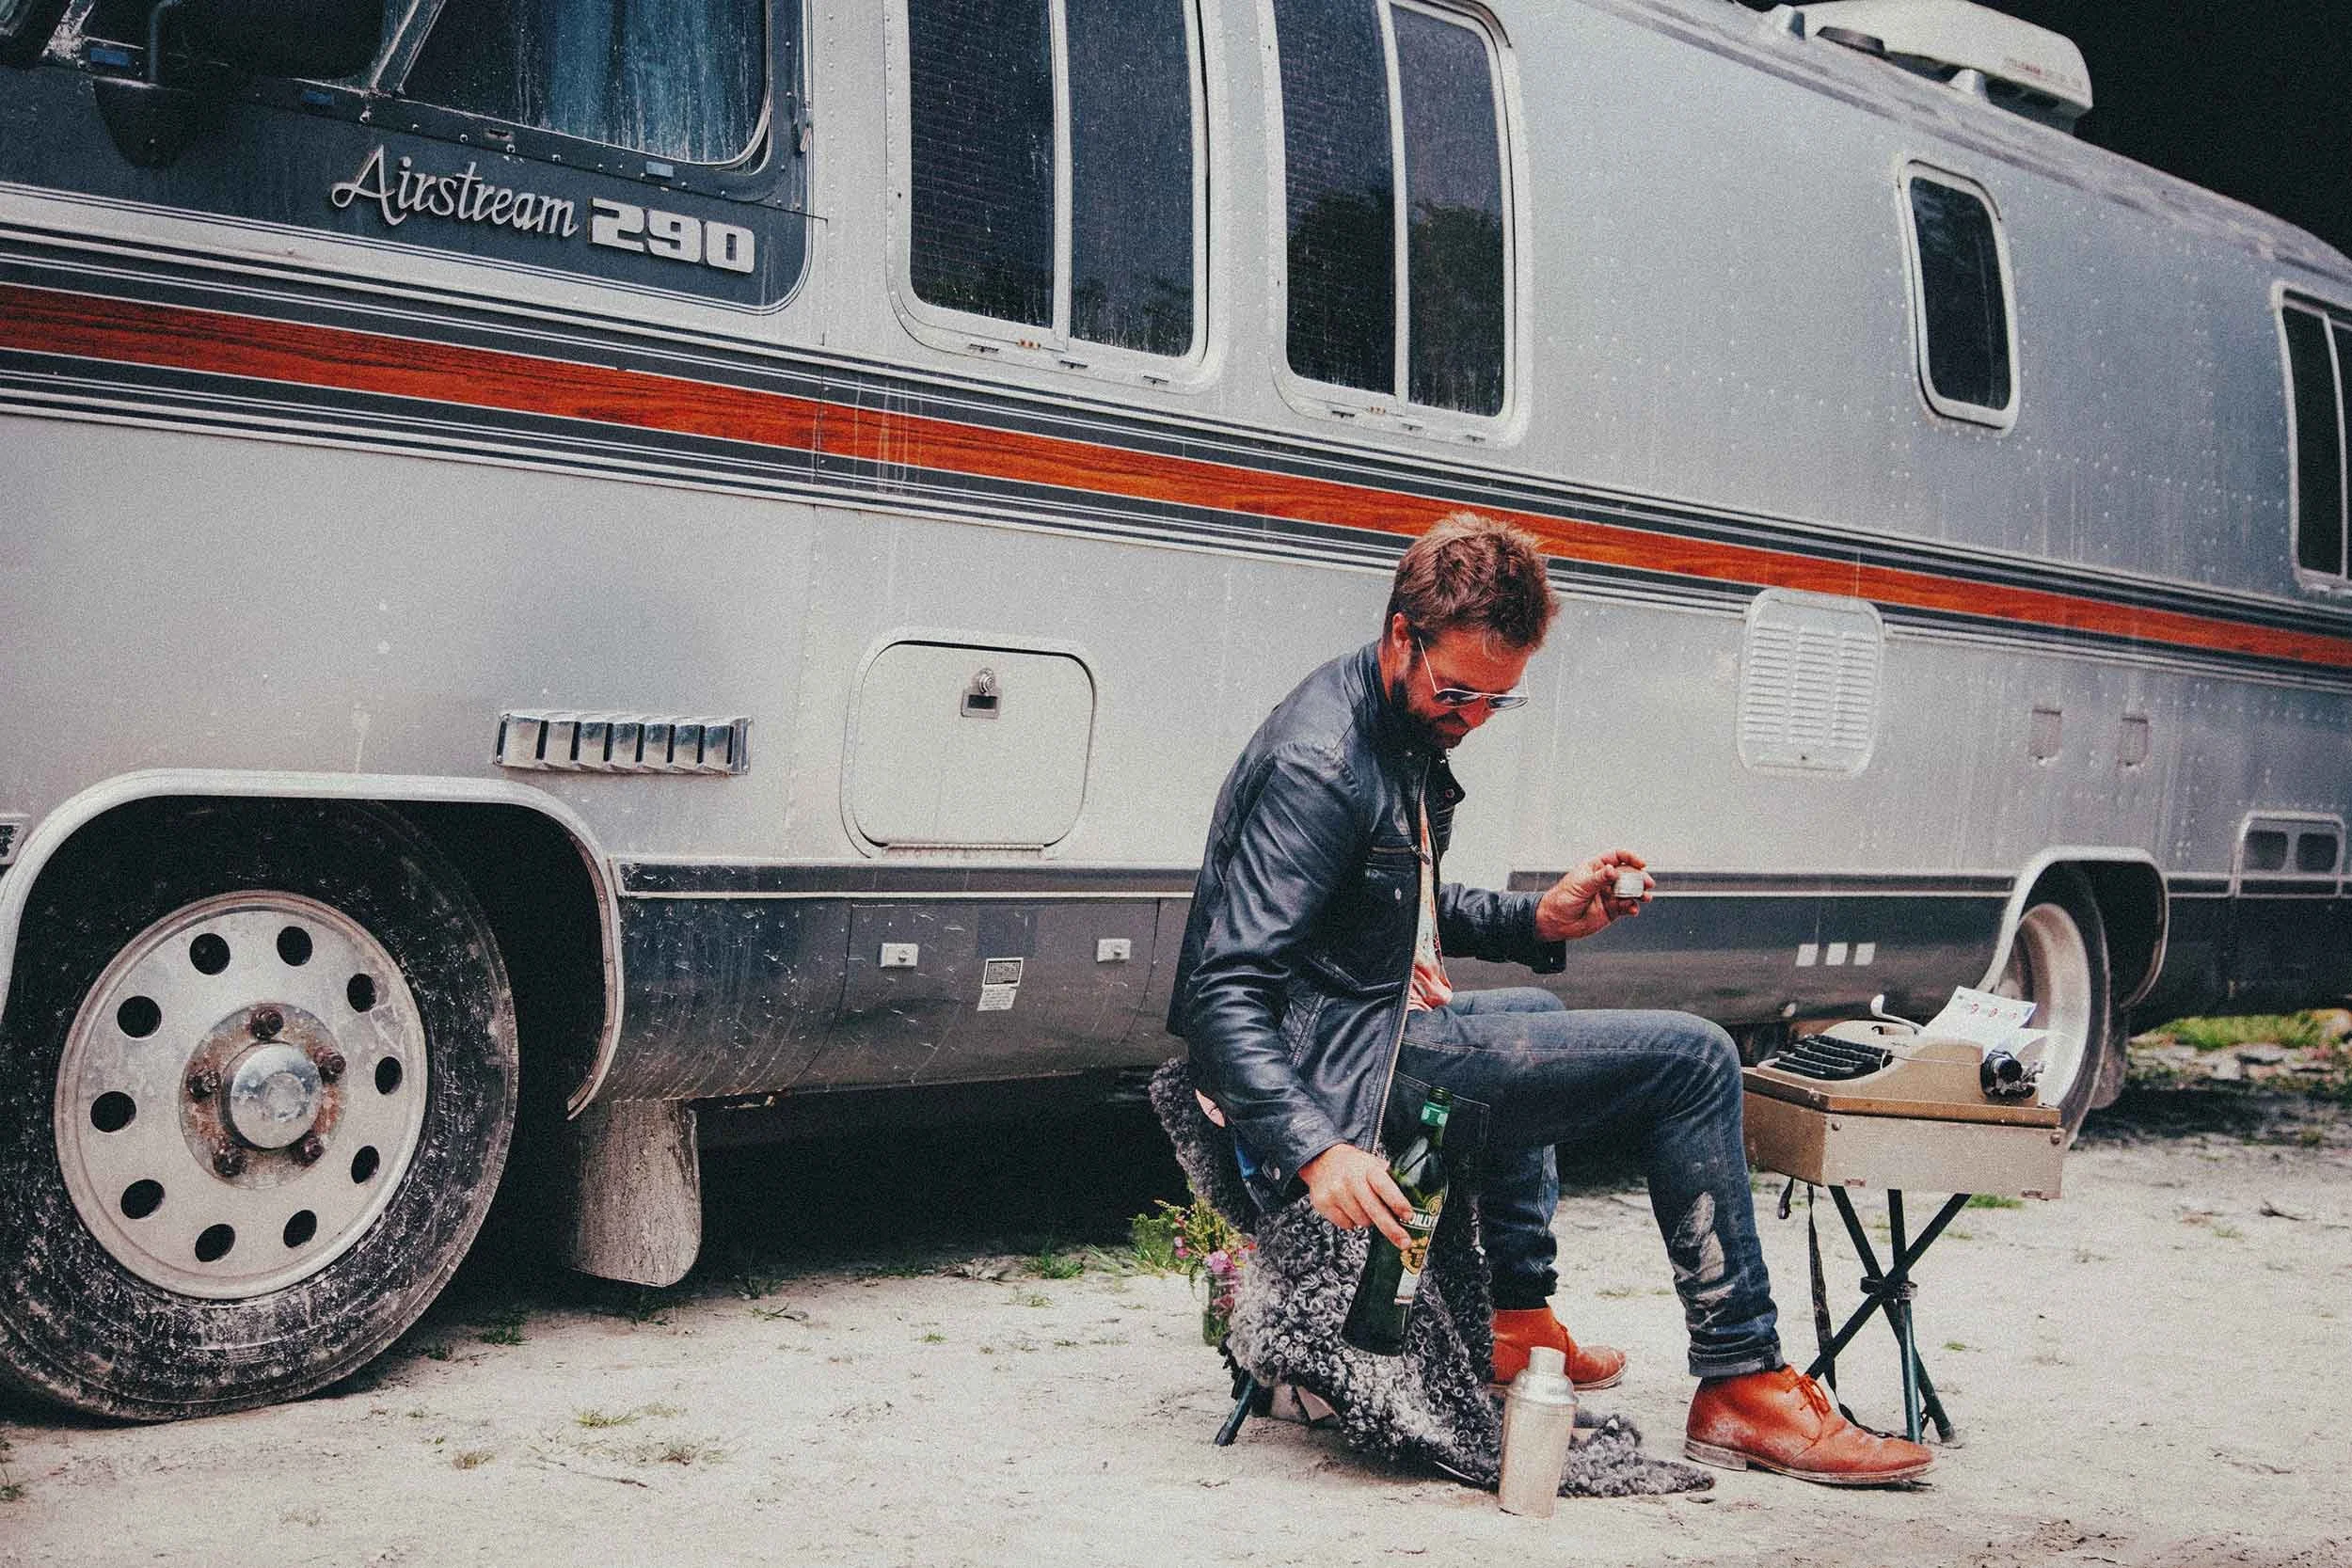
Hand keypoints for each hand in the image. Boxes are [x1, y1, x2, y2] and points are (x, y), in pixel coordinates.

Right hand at [1300, 1143, 1413, 1247]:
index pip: (1385, 1186)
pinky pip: (1346, 1225)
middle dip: (1391, 1229)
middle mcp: (1351, 1180)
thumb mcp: (1372, 1164)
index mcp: (1367, 1168)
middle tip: (1404, 1242)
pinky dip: (1351, 1221)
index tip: (1408, 1216)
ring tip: (1363, 1206)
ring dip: (1368, 1220)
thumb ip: (1388, 1180)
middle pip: (1374, 1210)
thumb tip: (1412, 1199)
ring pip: (1361, 1221)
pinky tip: (1348, 1207)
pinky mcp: (1324, 1204)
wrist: (1321, 1160)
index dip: (1397, 1202)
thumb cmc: (1353, 1165)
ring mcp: (1336, 1192)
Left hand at [1535, 850, 1650, 941]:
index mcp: (1595, 867)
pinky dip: (1633, 907)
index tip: (1641, 864)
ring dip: (1640, 893)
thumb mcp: (1579, 886)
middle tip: (1647, 884)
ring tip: (1645, 897)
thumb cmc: (1561, 900)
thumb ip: (1598, 879)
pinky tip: (1633, 910)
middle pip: (1628, 874)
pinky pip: (1627, 906)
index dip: (1630, 858)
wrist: (1556, 922)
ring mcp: (1609, 895)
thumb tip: (1612, 869)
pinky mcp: (1612, 910)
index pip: (1616, 857)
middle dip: (1639, 878)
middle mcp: (1605, 880)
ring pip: (1630, 891)